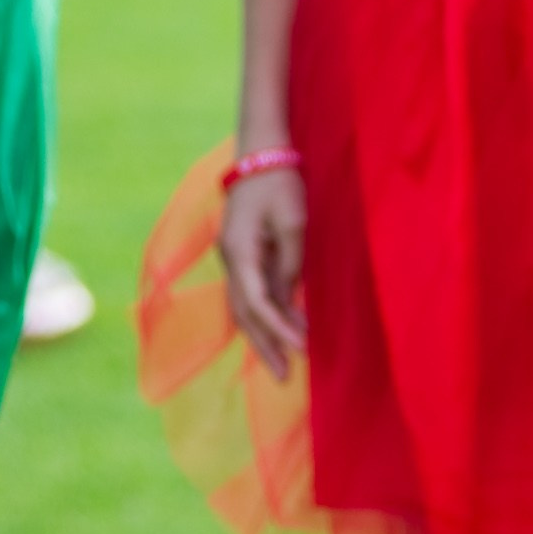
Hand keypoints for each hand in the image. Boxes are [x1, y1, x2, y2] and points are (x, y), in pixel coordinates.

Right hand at [219, 167, 308, 379]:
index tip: (301, 348)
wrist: (260, 156)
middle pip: (243, 314)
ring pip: (244, 308)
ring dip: (263, 335)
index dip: (279, 329)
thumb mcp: (294, 223)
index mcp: (239, 253)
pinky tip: (285, 329)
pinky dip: (267, 315)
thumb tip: (290, 298)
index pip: (257, 303)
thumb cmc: (280, 185)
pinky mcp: (244, 256)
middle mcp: (231, 261)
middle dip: (263, 346)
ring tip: (283, 363)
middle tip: (282, 377)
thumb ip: (292, 264)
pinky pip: (253, 294)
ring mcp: (234, 259)